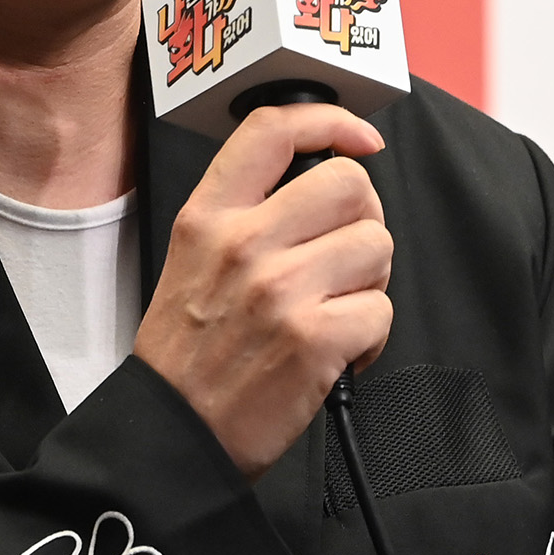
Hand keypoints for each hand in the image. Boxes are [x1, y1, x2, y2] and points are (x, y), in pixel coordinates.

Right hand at [133, 103, 391, 480]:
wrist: (173, 433)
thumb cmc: (187, 350)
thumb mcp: (191, 254)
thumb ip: (246, 210)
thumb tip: (324, 183)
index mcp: (208, 214)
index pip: (273, 130)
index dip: (329, 121)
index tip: (357, 137)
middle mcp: (243, 242)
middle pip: (349, 184)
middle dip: (363, 219)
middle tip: (344, 253)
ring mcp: (280, 289)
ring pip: (376, 244)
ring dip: (370, 280)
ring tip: (336, 307)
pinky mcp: (313, 340)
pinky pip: (381, 311)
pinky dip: (370, 337)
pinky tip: (337, 351)